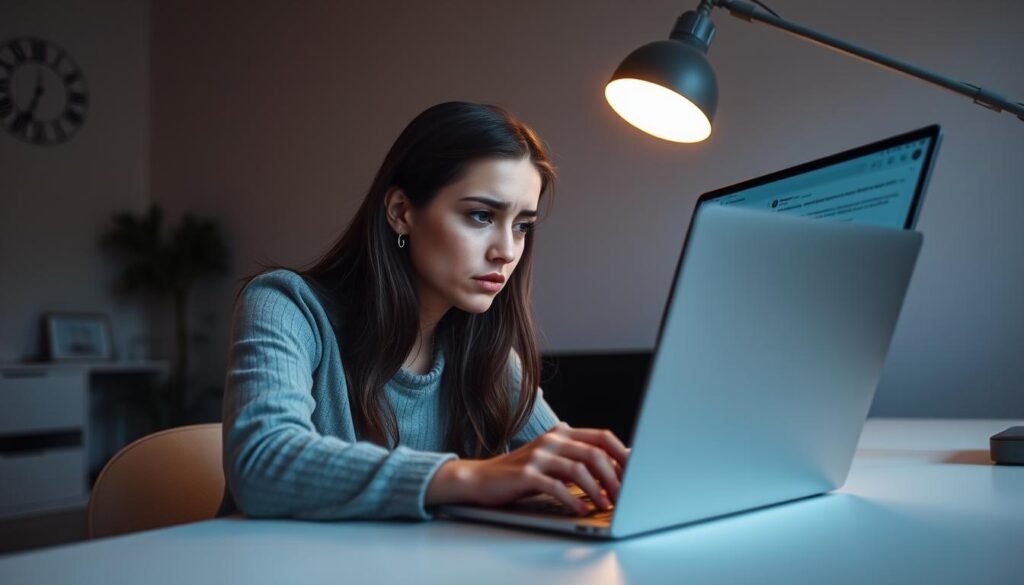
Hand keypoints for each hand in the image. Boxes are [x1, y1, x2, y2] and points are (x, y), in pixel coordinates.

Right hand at [425, 423, 629, 515]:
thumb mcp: (552, 459)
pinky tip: (581, 511)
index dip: (623, 455)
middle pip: (594, 453)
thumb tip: (615, 470)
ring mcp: (539, 455)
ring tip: (607, 506)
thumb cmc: (522, 472)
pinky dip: (573, 501)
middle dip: (615, 476)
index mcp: (561, 433)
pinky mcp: (526, 474)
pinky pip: (557, 487)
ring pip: (579, 469)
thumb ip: (577, 458)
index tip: (636, 474)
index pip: (602, 437)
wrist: (481, 479)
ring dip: (598, 490)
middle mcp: (552, 439)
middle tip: (625, 495)